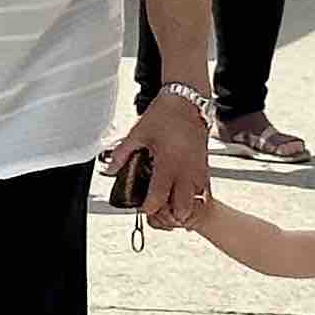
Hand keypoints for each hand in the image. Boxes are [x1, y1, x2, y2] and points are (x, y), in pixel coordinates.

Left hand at [104, 87, 213, 231]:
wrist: (187, 101)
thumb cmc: (165, 114)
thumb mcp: (138, 133)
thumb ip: (122, 153)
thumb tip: (109, 169)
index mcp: (168, 163)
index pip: (159, 198)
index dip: (149, 207)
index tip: (143, 206)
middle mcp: (186, 170)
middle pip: (183, 208)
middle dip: (171, 213)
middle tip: (159, 205)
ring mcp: (198, 169)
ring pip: (195, 200)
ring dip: (183, 203)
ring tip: (170, 196)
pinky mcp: (205, 165)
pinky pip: (202, 188)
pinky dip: (192, 193)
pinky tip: (181, 186)